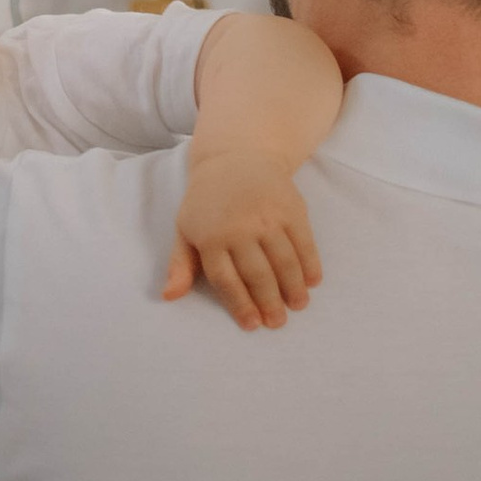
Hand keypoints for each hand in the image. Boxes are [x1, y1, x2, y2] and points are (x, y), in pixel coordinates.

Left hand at [165, 147, 321, 327]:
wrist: (236, 155)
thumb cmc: (207, 201)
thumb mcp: (185, 229)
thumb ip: (180, 265)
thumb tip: (169, 296)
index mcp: (210, 237)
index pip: (226, 280)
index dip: (240, 305)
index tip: (252, 325)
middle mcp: (240, 228)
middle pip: (258, 275)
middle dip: (270, 303)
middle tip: (278, 323)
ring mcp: (268, 217)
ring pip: (284, 262)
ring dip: (293, 288)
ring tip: (298, 305)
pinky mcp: (291, 207)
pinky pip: (304, 243)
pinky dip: (310, 265)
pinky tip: (311, 281)